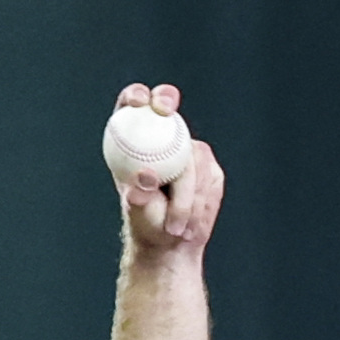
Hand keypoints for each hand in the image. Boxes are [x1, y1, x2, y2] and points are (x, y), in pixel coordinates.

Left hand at [111, 82, 224, 256]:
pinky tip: (191, 222)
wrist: (172, 243)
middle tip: (165, 110)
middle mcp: (161, 139)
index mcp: (133, 143)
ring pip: (191, 154)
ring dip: (186, 194)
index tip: (141, 102)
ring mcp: (186, 150)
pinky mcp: (207, 165)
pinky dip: (201, 201)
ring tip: (176, 225)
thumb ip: (140, 195)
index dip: (136, 95)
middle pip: (165, 104)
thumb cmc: (146, 226)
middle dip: (165, 99)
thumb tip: (146, 177)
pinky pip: (208, 175)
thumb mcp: (139, 213)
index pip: (131, 107)